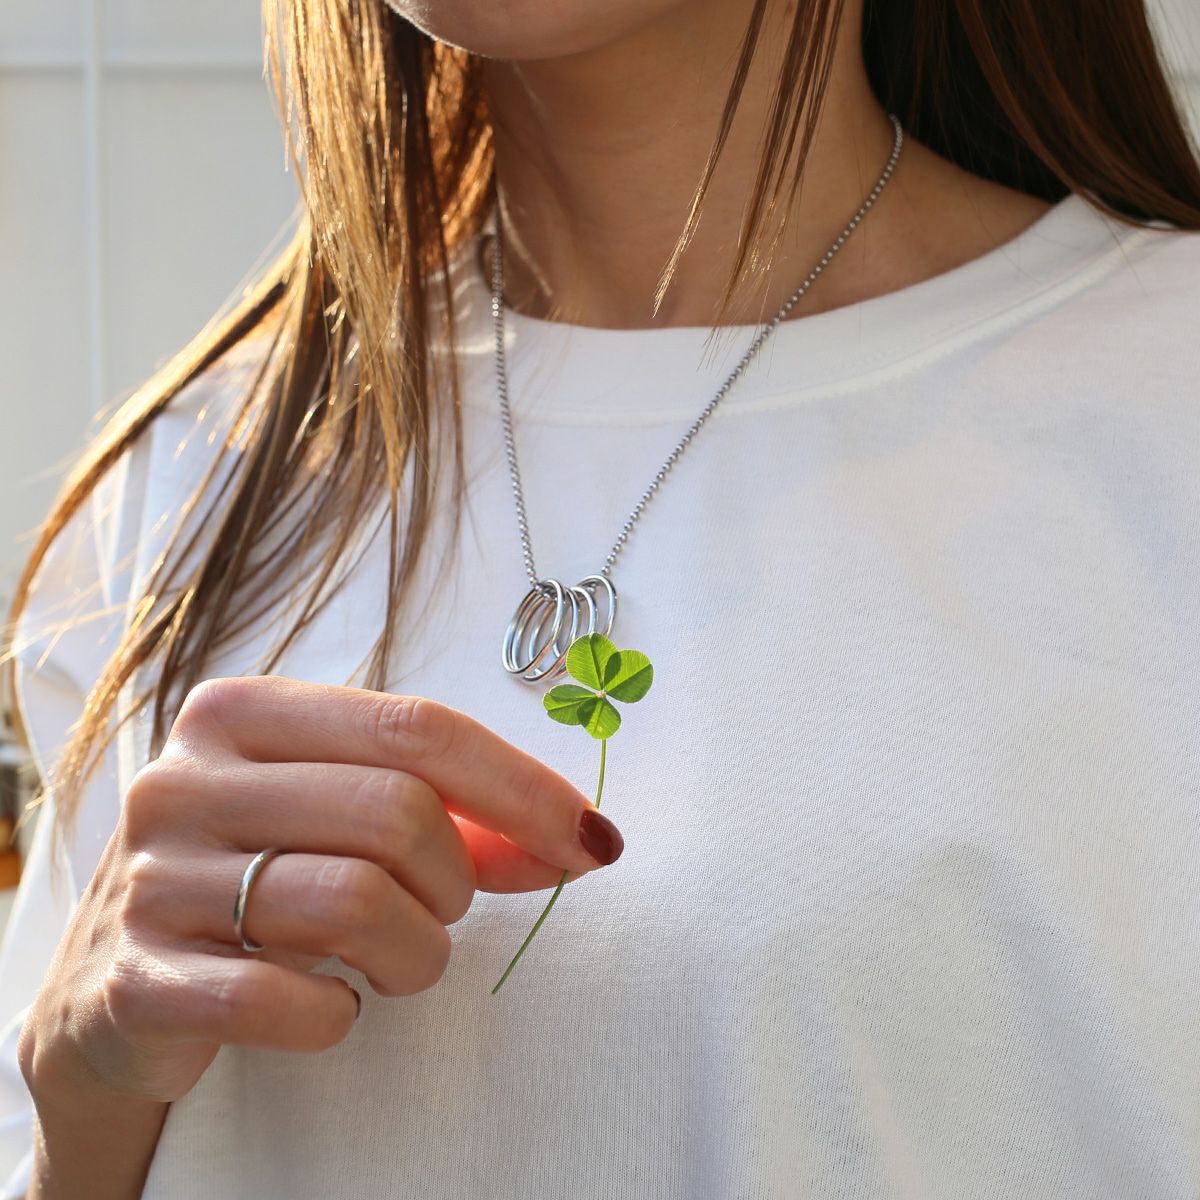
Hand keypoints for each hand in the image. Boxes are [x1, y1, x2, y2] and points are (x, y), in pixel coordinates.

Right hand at [18, 676, 623, 1108]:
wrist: (116, 990)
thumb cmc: (259, 877)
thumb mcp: (338, 814)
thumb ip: (448, 809)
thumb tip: (579, 836)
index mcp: (244, 712)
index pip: (418, 728)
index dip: (522, 787)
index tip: (591, 840)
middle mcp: (186, 778)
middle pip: (398, 812)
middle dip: (457, 881)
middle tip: (444, 912)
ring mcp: (153, 878)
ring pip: (356, 903)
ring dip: (415, 953)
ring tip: (398, 962)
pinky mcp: (134, 981)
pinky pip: (288, 1001)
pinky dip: (339, 1017)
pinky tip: (328, 1007)